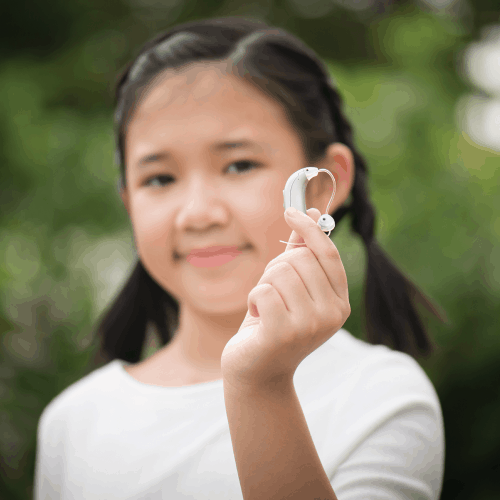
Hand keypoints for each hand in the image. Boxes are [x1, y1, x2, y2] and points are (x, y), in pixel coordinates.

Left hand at [221, 207, 350, 390]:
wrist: (257, 372)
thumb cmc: (273, 324)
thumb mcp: (291, 288)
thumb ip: (302, 252)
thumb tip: (313, 211)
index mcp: (339, 303)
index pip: (328, 253)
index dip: (309, 227)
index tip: (292, 211)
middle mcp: (332, 315)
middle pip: (300, 258)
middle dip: (276, 267)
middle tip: (271, 290)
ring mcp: (310, 326)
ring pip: (280, 271)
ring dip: (264, 284)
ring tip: (266, 307)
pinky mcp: (284, 333)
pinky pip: (264, 289)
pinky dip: (253, 298)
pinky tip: (257, 317)